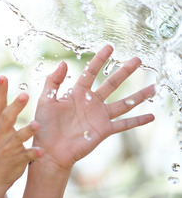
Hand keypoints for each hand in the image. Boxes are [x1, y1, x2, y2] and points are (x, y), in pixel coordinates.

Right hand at [0, 76, 42, 190]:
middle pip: (6, 119)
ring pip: (17, 138)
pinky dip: (33, 154)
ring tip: (37, 124)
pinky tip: (41, 151)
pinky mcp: (15, 160)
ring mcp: (7, 148)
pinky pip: (25, 156)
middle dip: (15, 107)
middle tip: (25, 95)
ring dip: (27, 131)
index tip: (2, 78)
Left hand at [33, 45, 154, 170]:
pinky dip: (137, 121)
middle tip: (137, 59)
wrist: (48, 150)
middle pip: (111, 84)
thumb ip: (52, 81)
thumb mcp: (45, 100)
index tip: (109, 47)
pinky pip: (123, 124)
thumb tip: (63, 63)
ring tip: (153, 87)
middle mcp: (91, 103)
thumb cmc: (43, 125)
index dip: (99, 60)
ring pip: (123, 103)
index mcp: (76, 93)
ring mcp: (99, 116)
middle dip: (124, 71)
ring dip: (138, 96)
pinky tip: (151, 116)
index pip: (90, 72)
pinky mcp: (104, 130)